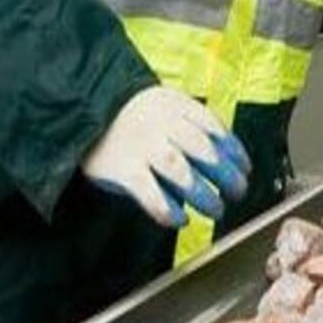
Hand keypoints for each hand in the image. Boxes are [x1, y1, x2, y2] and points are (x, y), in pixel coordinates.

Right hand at [81, 87, 250, 228]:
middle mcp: (159, 125)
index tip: (245, 168)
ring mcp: (140, 147)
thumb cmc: (128, 114)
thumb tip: (227, 156)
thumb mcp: (161, 104)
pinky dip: (169, 211)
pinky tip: (181, 218)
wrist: (77, 109)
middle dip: (226, 175)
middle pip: (203, 151)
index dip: (234, 151)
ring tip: (216, 210)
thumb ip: (189, 123)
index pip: (213, 128)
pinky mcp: (122, 170)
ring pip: (181, 173)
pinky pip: (151, 195)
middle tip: (237, 192)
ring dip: (204, 196)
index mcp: (173, 106)